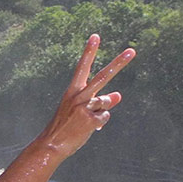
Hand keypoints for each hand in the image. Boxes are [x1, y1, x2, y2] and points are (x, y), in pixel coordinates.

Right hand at [40, 34, 134, 154]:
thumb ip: (100, 101)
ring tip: (85, 121)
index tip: (95, 36)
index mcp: (72, 91)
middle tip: (132, 51)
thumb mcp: (79, 110)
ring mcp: (84, 107)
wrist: (51, 145)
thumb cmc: (64, 126)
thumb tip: (119, 95)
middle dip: (118, 63)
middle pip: (103, 76)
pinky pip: (104, 117)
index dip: (89, 52)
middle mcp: (78, 96)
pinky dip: (98, 123)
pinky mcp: (90, 119)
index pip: (82, 67)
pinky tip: (87, 129)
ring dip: (100, 111)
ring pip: (106, 102)